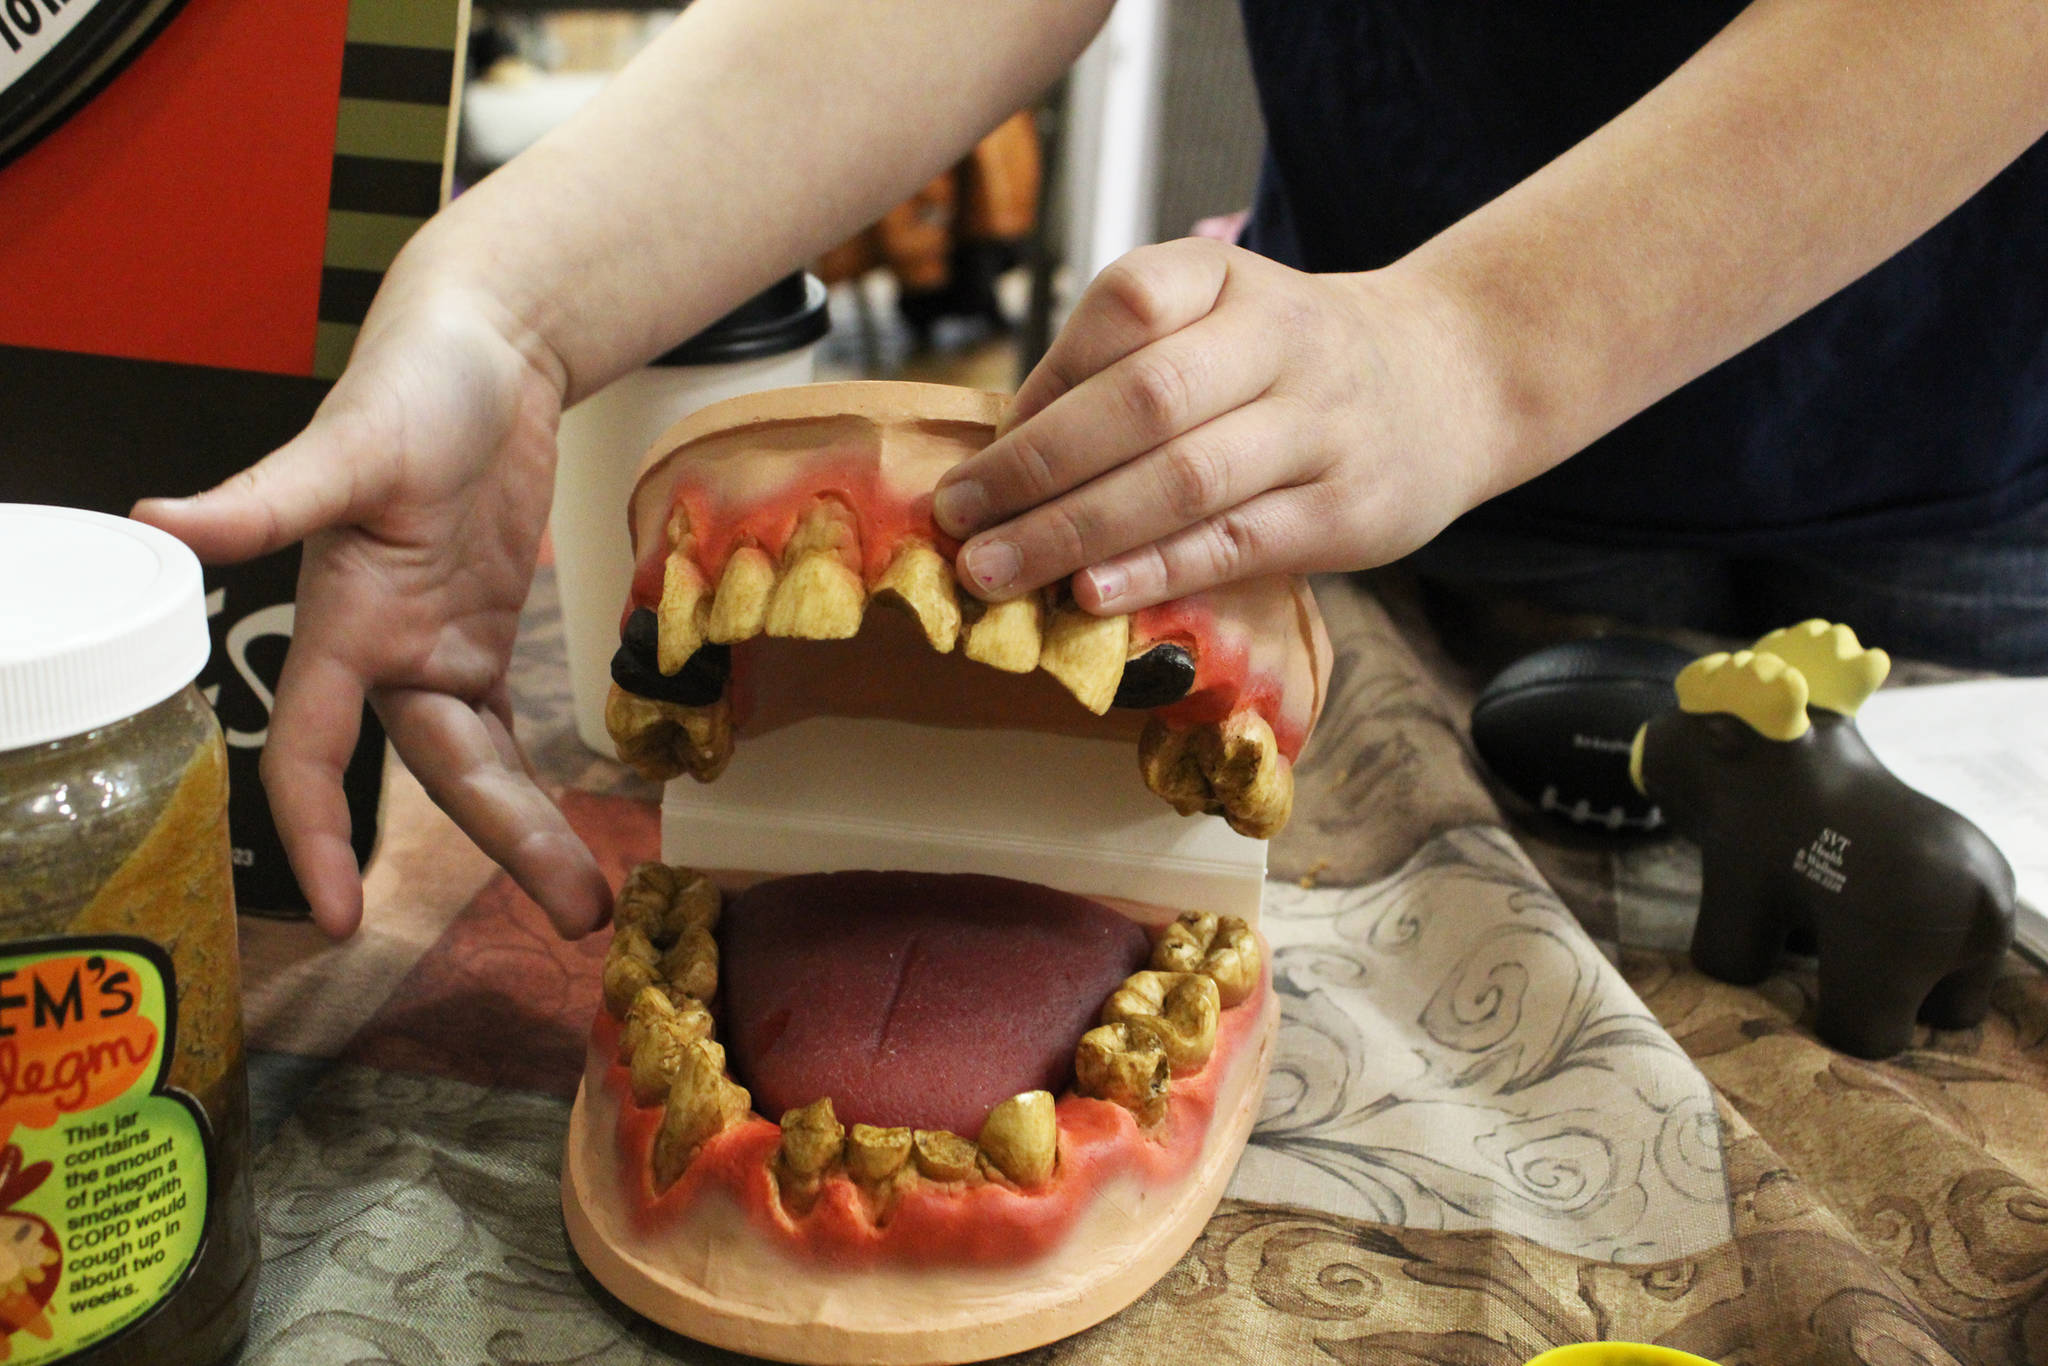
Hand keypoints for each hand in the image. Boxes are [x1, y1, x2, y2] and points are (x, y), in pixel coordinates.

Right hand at [132, 279, 611, 939]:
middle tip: (576, 915)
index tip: (340, 916)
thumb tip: (156, 522)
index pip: (308, 750)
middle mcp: (384, 652)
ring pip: (479, 763)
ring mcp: (437, 647)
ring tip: (587, 898)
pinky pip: (501, 726)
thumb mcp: (349, 441)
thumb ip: (267, 496)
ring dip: (527, 827)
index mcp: (340, 622)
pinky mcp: (482, 633)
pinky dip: (524, 776)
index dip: (317, 830)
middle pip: (438, 771)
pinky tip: (559, 830)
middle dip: (502, 842)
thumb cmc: (407, 385)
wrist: (479, 349)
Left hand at [931, 238, 1498, 612]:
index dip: (1047, 379)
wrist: (1448, 379)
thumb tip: (1001, 454)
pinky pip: (1237, 542)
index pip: (1127, 305)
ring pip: (1186, 479)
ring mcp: (1322, 424)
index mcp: (1229, 278)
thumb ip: (1117, 368)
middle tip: (959, 523)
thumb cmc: (1287, 361)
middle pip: (1144, 401)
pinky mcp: (1348, 508)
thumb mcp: (1214, 319)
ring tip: (997, 571)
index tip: (980, 453)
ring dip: (1077, 531)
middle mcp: (1282, 339)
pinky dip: (1156, 571)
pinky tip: (1091, 594)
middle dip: (1035, 469)